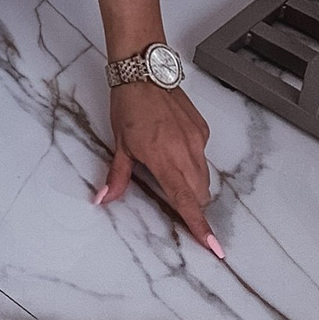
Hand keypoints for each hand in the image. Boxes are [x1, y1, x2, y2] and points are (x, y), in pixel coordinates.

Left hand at [96, 81, 223, 258]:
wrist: (144, 72)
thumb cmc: (128, 106)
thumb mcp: (120, 144)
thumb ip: (117, 177)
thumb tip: (104, 199)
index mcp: (164, 160)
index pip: (186, 201)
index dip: (200, 227)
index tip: (214, 247)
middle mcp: (186, 152)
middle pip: (199, 194)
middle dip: (191, 204)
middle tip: (172, 198)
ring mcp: (197, 140)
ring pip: (203, 176)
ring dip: (192, 184)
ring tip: (169, 169)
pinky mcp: (202, 130)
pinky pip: (203, 155)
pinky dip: (192, 161)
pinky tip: (173, 147)